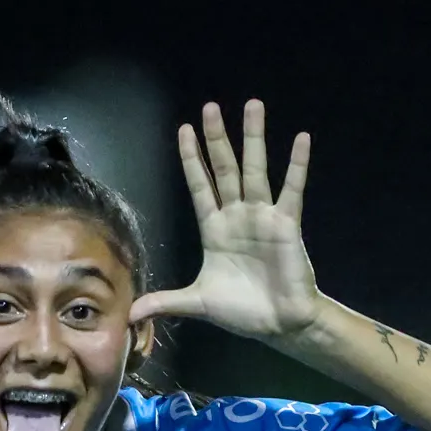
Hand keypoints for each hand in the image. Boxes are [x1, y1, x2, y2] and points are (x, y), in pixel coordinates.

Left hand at [129, 100, 319, 340]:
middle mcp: (237, 216)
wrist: (281, 325)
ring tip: (253, 105)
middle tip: (210, 107)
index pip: (200, 185)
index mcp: (214, 229)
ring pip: (255, 169)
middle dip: (217, 138)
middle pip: (224, 168)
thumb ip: (166, 302)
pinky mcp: (287, 224)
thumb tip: (128, 316)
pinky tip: (301, 139)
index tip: (184, 129)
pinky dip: (297, 165)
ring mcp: (263, 216)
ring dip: (254, 137)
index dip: (192, 158)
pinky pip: (292, 189)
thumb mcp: (198, 303)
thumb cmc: (244, 311)